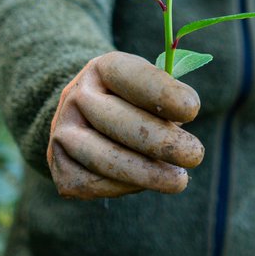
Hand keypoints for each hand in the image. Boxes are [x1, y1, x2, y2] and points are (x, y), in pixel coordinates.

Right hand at [46, 51, 203, 199]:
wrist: (82, 117)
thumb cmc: (130, 101)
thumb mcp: (147, 85)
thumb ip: (165, 98)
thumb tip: (182, 120)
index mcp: (102, 68)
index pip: (131, 77)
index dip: (162, 94)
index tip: (193, 109)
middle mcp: (76, 96)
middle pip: (120, 122)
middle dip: (162, 142)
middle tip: (195, 155)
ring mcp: (62, 132)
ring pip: (105, 158)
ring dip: (146, 173)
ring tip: (179, 179)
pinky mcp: (59, 166)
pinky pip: (93, 183)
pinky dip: (125, 187)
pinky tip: (146, 182)